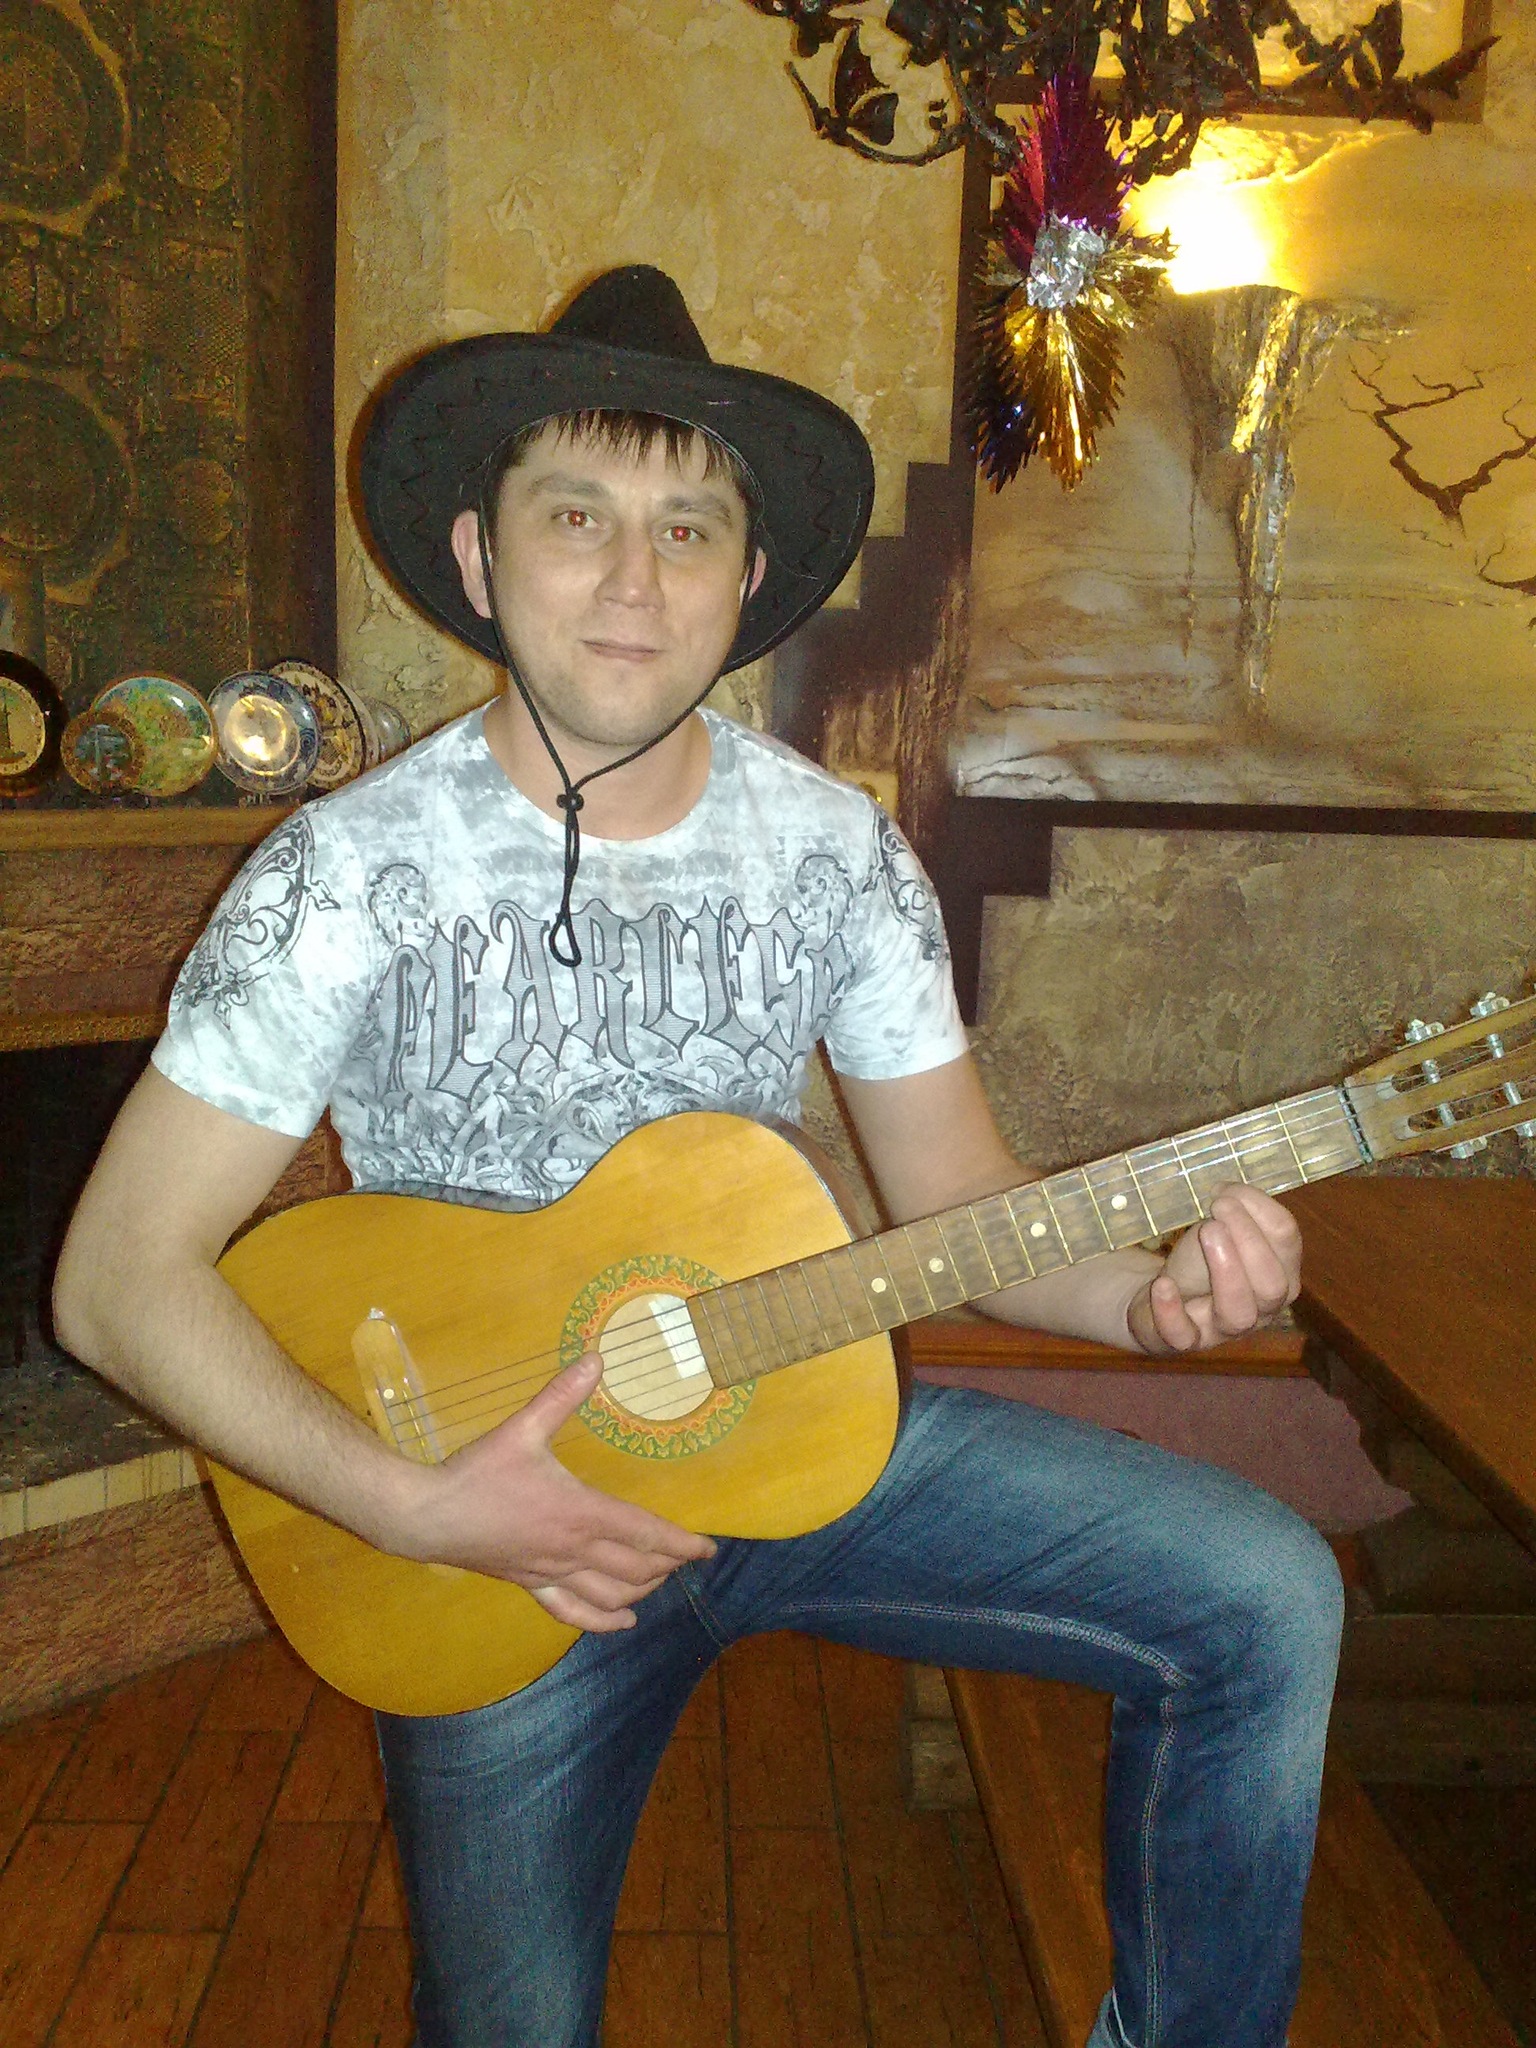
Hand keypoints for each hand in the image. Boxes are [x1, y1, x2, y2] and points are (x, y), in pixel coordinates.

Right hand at [394, 1352, 715, 1632]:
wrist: (428, 1516)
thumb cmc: (477, 1472)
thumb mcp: (523, 1428)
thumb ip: (562, 1395)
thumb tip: (596, 1359)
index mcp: (580, 1512)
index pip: (645, 1533)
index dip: (681, 1543)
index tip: (708, 1548)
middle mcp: (573, 1549)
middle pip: (636, 1568)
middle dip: (668, 1565)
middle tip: (686, 1555)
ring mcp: (552, 1572)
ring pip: (611, 1594)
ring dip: (642, 1589)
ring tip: (660, 1578)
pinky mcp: (531, 1585)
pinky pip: (573, 1612)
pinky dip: (603, 1620)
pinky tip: (623, 1622)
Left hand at [1128, 1185, 1300, 1354]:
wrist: (1158, 1298)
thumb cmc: (1200, 1261)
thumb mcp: (1219, 1231)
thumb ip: (1233, 1211)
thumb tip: (1229, 1193)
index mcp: (1279, 1274)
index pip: (1288, 1242)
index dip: (1261, 1209)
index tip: (1226, 1189)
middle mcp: (1261, 1309)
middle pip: (1273, 1285)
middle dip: (1250, 1241)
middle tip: (1220, 1207)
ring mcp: (1222, 1330)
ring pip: (1239, 1314)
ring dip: (1227, 1270)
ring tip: (1208, 1232)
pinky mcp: (1183, 1340)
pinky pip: (1182, 1335)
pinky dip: (1171, 1309)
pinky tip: (1163, 1284)